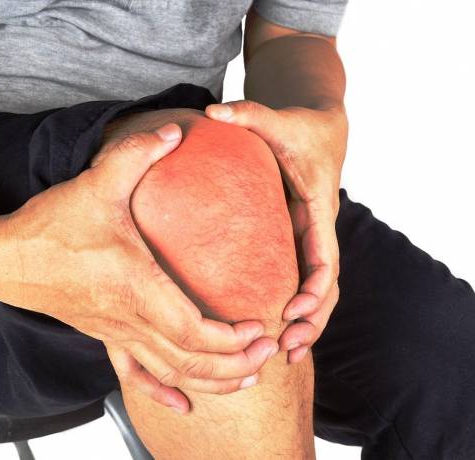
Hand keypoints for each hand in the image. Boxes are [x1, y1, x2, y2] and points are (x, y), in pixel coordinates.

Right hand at [0, 123, 274, 413]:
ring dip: (210, 380)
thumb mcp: (97, 183)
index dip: (229, 338)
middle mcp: (127, 318)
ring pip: (169, 373)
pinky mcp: (103, 335)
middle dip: (233, 364)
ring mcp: (114, 332)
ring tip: (245, 376)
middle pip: (188, 360)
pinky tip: (183, 404)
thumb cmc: (50, 225)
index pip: (191, 330)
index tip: (257, 328)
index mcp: (133, 286)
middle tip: (267, 353)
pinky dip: (164, 392)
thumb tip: (175, 129)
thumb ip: (136, 153)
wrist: (3, 258)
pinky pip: (136, 375)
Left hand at [205, 100, 347, 362]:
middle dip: (313, 319)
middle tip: (288, 348)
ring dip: (309, 324)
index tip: (295, 310)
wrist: (321, 126)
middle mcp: (318, 229)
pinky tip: (279, 330)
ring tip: (287, 354)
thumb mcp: (278, 118)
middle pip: (327, 285)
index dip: (315, 287)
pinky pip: (304, 280)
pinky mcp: (300, 240)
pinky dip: (299, 308)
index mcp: (317, 208)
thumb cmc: (301, 126)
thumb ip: (249, 114)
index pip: (325, 256)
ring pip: (320, 290)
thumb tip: (213, 111)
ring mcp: (311, 238)